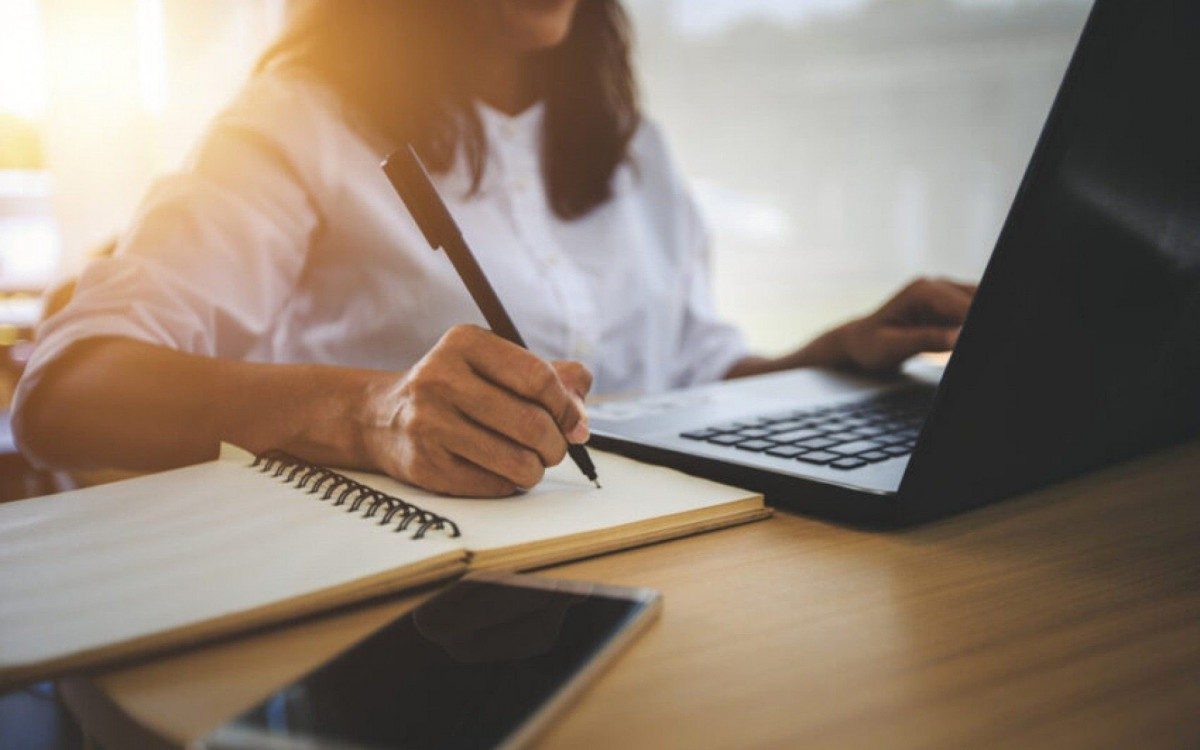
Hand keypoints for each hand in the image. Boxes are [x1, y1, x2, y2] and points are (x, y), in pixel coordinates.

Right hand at [358, 325, 591, 496]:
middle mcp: (441, 378)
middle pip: (531, 423)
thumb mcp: (495, 365)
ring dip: (536, 468)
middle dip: (556, 444)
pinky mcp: (425, 465)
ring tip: (531, 462)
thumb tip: (581, 420)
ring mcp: (429, 423)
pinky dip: (509, 483)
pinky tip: (500, 470)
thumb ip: (550, 378)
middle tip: (555, 448)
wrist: (383, 418)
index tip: (574, 422)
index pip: (538, 378)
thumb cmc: (457, 389)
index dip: (567, 406)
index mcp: (465, 343)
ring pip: (517, 461)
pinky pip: (494, 485)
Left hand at [836, 277, 976, 370]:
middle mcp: (935, 286)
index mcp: (922, 291)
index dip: (970, 323)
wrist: (860, 342)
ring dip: (969, 323)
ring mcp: (943, 294)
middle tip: (957, 343)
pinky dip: (967, 324)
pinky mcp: (948, 306)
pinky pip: (969, 311)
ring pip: (974, 301)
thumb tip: (957, 337)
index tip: (961, 339)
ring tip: (952, 344)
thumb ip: (925, 340)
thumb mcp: (892, 347)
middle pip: (974, 299)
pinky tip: (954, 340)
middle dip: (971, 321)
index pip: (964, 307)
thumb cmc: (870, 345)